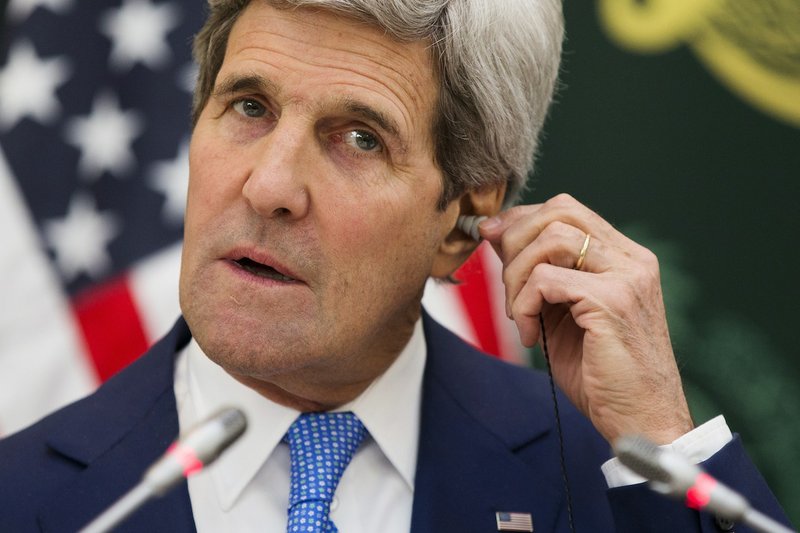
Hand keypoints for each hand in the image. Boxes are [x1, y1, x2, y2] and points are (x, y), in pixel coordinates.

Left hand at [479, 194, 693, 444]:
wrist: (640, 422)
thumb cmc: (600, 372)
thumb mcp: (561, 312)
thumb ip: (539, 272)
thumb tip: (496, 234)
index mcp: (624, 257)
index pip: (567, 210)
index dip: (522, 219)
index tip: (491, 238)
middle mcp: (631, 259)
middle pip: (560, 210)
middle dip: (516, 239)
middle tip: (503, 283)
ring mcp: (626, 277)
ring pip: (550, 240)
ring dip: (517, 277)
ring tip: (517, 315)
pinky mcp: (612, 301)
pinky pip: (545, 280)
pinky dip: (524, 305)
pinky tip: (529, 335)